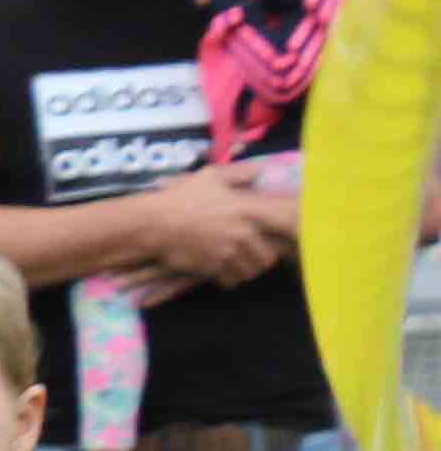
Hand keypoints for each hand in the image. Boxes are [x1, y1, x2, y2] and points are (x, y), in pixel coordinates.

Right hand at [143, 162, 292, 286]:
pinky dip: (230, 278)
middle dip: (264, 258)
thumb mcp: (211, 176)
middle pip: (269, 256)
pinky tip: (223, 270)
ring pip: (251, 271)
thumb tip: (261, 171)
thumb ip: (240, 173)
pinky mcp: (212, 267)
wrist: (154, 222)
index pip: (286, 224)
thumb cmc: (182, 197)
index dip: (295, 234)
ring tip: (240, 263)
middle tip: (256, 254)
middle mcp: (243, 233)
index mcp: (248, 209)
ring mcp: (228, 252)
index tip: (294, 238)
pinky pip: (231, 280)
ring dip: (247, 269)